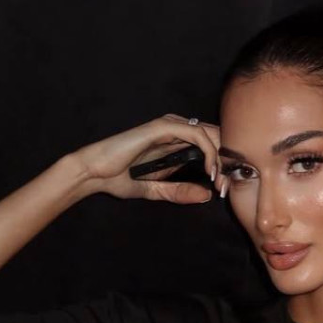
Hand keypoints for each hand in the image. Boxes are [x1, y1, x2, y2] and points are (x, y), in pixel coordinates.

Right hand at [72, 114, 226, 204]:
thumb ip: (179, 191)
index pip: (210, 146)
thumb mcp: (156, 191)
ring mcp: (169, 126)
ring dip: (220, 159)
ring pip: (209, 134)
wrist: (95, 173)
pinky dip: (208, 151)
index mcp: (175, 144)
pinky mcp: (162, 127)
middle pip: (215, 137)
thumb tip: (207, 195)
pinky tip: (210, 170)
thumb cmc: (118, 179)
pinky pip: (195, 134)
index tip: (224, 189)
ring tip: (220, 182)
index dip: (223, 165)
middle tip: (228, 187)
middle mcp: (175, 131)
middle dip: (226, 162)